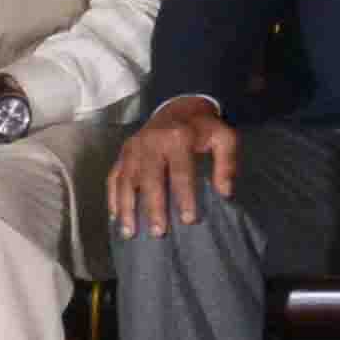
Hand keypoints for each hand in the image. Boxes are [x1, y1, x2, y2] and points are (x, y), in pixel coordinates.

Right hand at [107, 97, 236, 237]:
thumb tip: (225, 192)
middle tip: (158, 233)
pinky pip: (113, 177)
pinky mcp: (123, 153)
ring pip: (127, 181)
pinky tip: (115, 217)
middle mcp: (151, 142)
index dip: (185, 197)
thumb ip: (227, 162)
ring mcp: (133, 148)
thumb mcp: (224, 137)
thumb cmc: (203, 128)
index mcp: (178, 138)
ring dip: (127, 208)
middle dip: (153, 208)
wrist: (179, 106)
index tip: (188, 220)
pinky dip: (112, 197)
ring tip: (130, 233)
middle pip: (150, 179)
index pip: (181, 172)